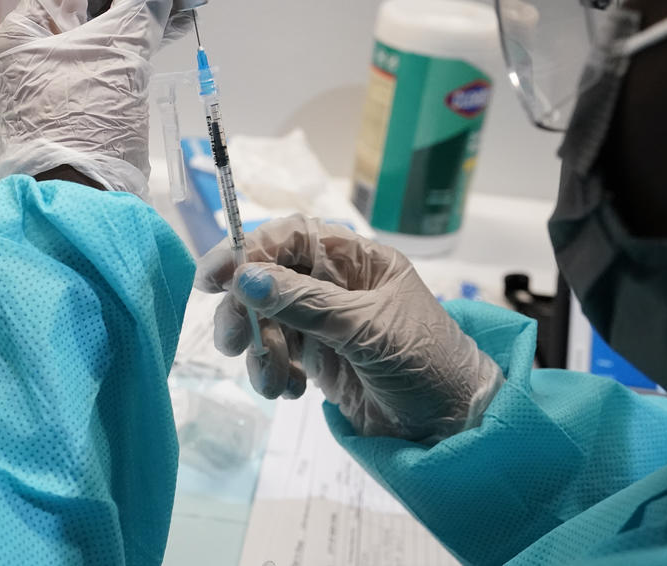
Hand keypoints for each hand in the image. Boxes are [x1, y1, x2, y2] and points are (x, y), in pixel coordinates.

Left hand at [0, 0, 226, 196]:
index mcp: (33, 24)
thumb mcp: (116, 53)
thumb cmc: (83, 127)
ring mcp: (77, 66)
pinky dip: (164, 25)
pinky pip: (135, 43)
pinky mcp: (103, 90)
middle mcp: (50, 40)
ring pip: (127, 14)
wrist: (83, 206)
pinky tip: (196, 6)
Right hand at [195, 216, 504, 442]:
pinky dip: (274, 373)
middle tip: (234, 343)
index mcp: (356, 260)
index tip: (214, 278)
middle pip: (269, 279)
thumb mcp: (366, 329)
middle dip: (246, 310)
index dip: (249, 250)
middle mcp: (337, 284)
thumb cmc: (425, 363)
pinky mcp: (319, 359)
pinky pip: (277, 355)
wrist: (452, 427)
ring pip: (267, 321)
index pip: (292, 238)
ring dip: (260, 351)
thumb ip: (306, 303)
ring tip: (276, 383)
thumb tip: (246, 278)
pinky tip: (293, 392)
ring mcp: (325, 322)